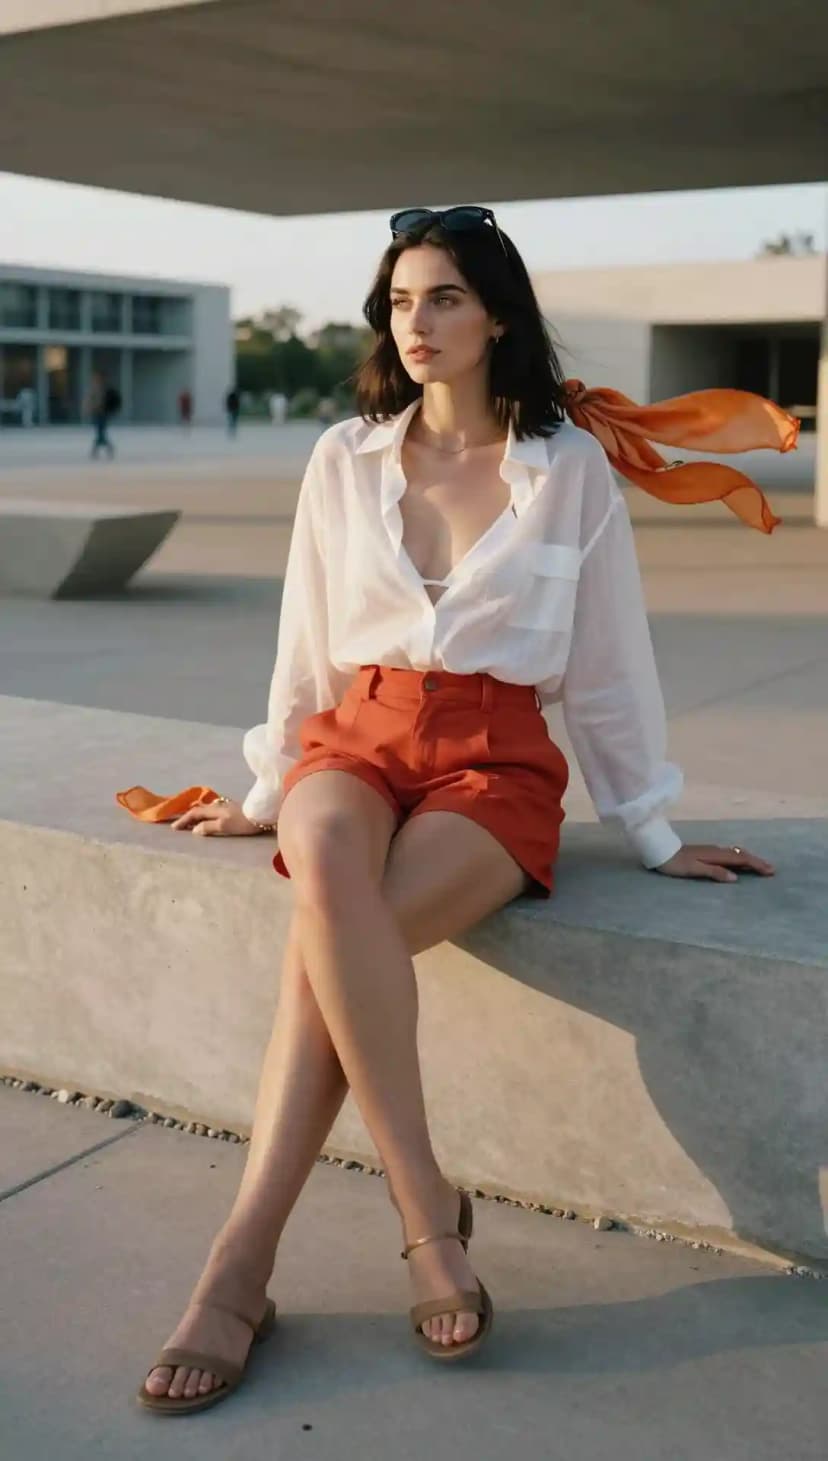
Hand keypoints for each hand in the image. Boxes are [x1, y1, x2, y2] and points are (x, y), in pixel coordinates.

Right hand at [170, 796, 265, 836]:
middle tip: (179, 824)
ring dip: (197, 814)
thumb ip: (209, 827)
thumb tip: (194, 830)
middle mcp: (218, 805)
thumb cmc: (243, 822)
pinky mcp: (232, 808)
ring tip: (191, 820)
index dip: (184, 820)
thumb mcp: (224, 826)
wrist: (262, 814)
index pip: (194, 813)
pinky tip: (209, 816)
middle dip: (188, 816)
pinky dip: (206, 813)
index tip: (174, 828)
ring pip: (206, 808)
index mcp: (214, 810)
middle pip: (198, 809)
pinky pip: (213, 809)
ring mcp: (225, 805)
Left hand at [654, 843, 774, 881]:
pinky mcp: (707, 853)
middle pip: (741, 854)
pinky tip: (740, 863)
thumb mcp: (694, 869)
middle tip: (771, 869)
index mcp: (715, 854)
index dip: (756, 865)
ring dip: (749, 859)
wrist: (660, 851)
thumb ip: (714, 872)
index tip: (770, 871)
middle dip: (757, 861)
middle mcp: (716, 850)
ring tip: (760, 866)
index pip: (741, 859)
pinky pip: (729, 854)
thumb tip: (735, 877)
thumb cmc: (675, 863)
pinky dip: (739, 858)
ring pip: (736, 853)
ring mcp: (712, 850)